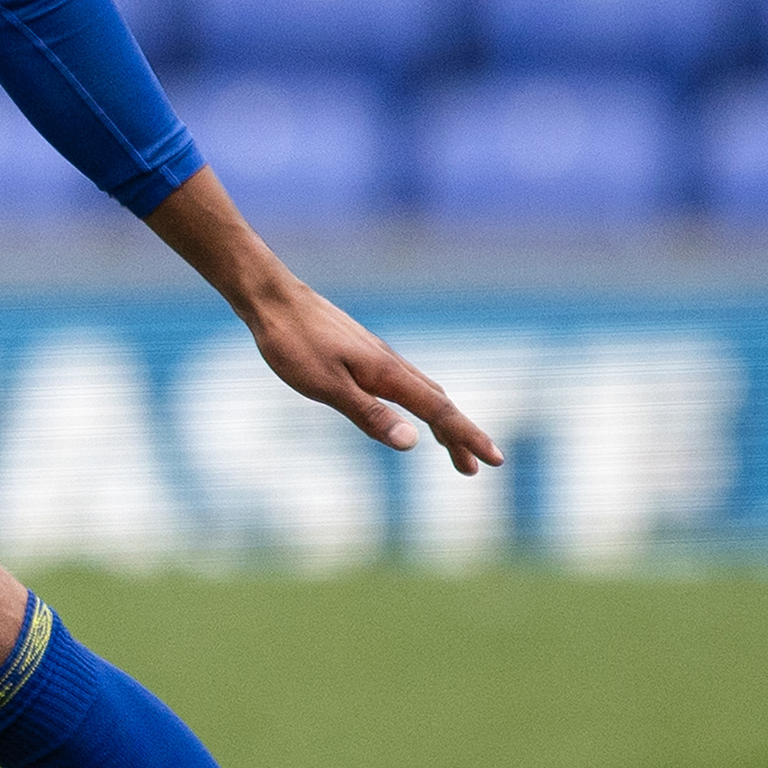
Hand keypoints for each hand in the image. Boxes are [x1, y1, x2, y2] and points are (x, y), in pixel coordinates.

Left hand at [244, 277, 502, 474]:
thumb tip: (413, 443)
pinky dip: (418, 403)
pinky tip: (406, 410)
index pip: (439, 412)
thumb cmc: (293, 343)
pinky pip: (403, 382)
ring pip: (422, 391)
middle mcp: (391, 363)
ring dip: (440, 421)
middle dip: (459, 436)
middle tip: (473, 469)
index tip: (494, 461)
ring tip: (447, 446)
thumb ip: (369, 414)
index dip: (467, 438)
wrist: (273, 298)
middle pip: (437, 404)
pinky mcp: (362, 352)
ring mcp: (378, 356)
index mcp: (387, 374)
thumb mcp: (326, 387)